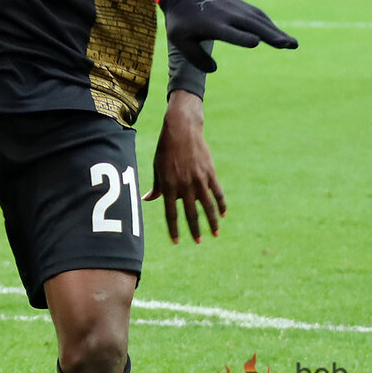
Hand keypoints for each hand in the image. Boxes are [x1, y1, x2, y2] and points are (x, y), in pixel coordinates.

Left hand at [144, 91, 224, 244]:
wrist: (181, 130)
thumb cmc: (166, 149)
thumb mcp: (157, 167)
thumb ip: (156, 186)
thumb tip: (148, 200)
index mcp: (169, 185)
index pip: (171, 213)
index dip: (174, 229)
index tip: (177, 242)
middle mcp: (184, 185)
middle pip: (191, 213)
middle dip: (194, 230)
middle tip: (198, 242)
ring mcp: (198, 179)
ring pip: (207, 206)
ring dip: (212, 222)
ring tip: (215, 234)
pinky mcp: (210, 173)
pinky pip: (218, 193)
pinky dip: (221, 205)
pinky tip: (223, 214)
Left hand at [158, 0, 297, 73]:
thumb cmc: (181, 20)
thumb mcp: (180, 40)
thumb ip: (195, 57)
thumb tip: (213, 70)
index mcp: (211, 24)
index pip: (230, 32)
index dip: (242, 37)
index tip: (256, 42)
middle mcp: (226, 14)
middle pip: (252, 25)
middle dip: (271, 34)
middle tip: (289, 45)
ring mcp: (234, 7)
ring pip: (258, 19)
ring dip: (276, 30)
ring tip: (291, 43)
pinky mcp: (238, 4)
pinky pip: (257, 14)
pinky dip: (269, 23)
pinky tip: (279, 34)